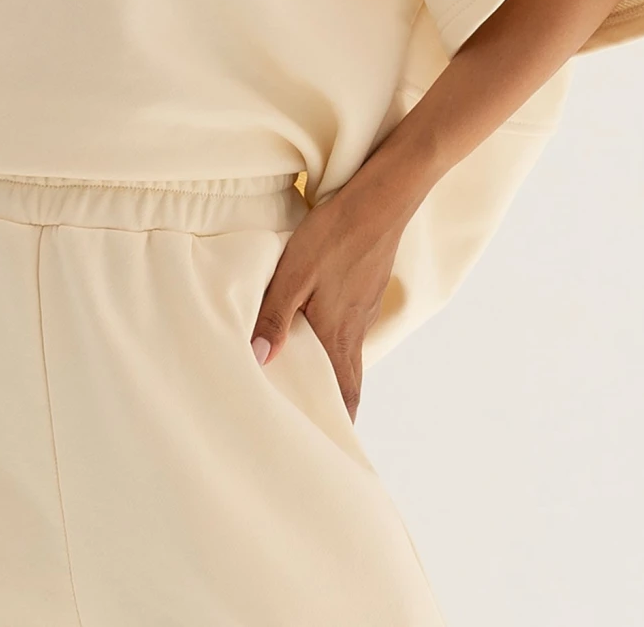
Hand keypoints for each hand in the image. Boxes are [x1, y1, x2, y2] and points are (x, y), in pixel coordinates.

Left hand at [249, 178, 405, 421]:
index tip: (329, 446)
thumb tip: (259, 361)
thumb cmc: (336, 234)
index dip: (338, 422)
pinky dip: (337, 336)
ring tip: (306, 374)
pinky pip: (352, 322)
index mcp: (339, 334)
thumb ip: (275, 316)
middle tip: (314, 420)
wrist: (383, 198)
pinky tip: (319, 321)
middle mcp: (357, 327)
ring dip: (333, 367)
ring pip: (350, 349)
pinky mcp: (368, 285)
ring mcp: (366, 305)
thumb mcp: (294, 273)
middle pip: (350, 379)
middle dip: (334, 403)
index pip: (345, 395)